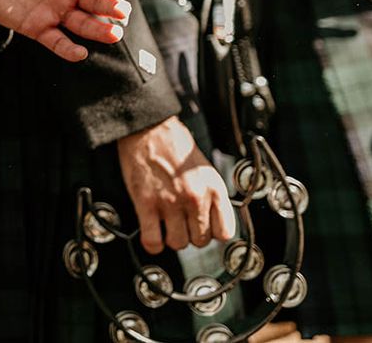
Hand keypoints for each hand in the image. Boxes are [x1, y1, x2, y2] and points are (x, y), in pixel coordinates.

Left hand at [0, 0, 134, 60]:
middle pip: (96, 0)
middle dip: (111, 7)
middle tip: (122, 12)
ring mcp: (54, 9)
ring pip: (82, 23)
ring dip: (99, 29)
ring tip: (113, 34)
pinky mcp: (36, 26)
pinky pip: (56, 40)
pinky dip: (68, 49)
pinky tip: (80, 52)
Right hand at [117, 116, 234, 252]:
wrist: (148, 128)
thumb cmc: (174, 144)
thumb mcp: (204, 168)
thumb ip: (210, 194)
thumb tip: (210, 220)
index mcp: (213, 187)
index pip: (224, 233)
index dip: (212, 233)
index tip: (203, 229)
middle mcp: (195, 197)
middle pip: (200, 241)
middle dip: (189, 234)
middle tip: (180, 222)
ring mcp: (170, 202)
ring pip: (178, 243)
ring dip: (171, 238)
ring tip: (165, 225)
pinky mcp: (146, 203)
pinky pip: (153, 240)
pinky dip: (152, 243)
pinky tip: (152, 234)